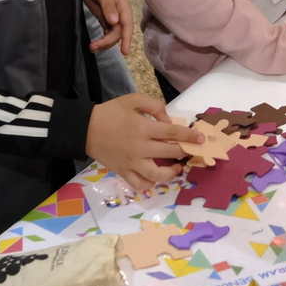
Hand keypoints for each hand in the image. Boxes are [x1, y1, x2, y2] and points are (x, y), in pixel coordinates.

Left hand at [81, 0, 135, 54]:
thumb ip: (108, 7)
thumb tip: (115, 22)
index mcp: (123, 5)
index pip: (127, 25)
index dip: (127, 39)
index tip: (124, 52)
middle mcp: (119, 13)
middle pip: (118, 32)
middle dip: (108, 41)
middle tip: (94, 46)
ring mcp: (111, 15)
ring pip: (112, 34)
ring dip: (104, 42)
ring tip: (92, 47)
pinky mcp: (103, 17)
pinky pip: (106, 31)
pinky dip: (102, 38)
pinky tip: (95, 44)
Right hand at [85, 94, 203, 191]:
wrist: (85, 128)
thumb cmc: (110, 112)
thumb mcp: (132, 100)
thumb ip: (154, 106)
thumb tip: (168, 120)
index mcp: (143, 127)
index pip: (172, 132)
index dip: (189, 136)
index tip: (200, 139)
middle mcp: (140, 147)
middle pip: (170, 152)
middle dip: (184, 152)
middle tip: (190, 151)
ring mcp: (131, 162)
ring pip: (157, 174)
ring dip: (171, 172)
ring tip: (177, 167)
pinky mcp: (123, 172)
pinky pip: (139, 185)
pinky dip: (150, 184)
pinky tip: (156, 178)